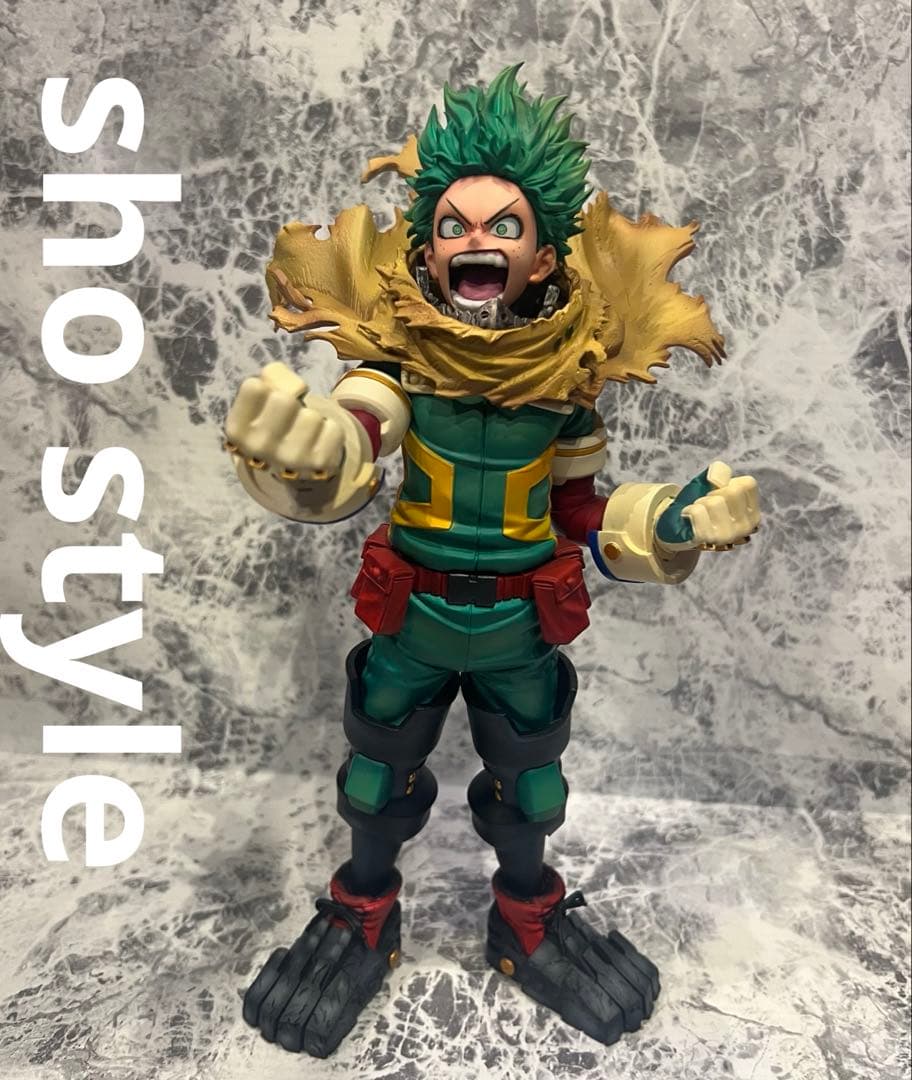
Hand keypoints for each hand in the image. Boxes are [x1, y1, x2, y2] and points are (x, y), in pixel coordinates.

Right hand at [225, 362, 344, 480]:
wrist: (293, 467)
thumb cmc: (276, 424)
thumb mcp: (261, 403)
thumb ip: (271, 378)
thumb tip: (298, 387)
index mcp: (236, 431)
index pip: (253, 387)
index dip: (267, 389)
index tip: (268, 405)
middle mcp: (258, 449)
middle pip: (285, 400)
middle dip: (293, 403)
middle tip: (290, 420)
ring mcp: (288, 461)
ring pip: (313, 416)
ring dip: (313, 419)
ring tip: (304, 434)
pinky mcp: (317, 466)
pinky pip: (334, 430)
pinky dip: (330, 431)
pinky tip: (318, 444)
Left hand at [655, 461, 759, 551]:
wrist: (676, 526)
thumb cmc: (698, 504)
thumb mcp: (710, 483)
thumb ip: (719, 473)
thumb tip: (717, 478)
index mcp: (752, 513)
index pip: (747, 484)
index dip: (726, 484)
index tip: (718, 494)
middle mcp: (745, 527)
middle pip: (732, 492)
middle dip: (712, 493)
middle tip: (705, 505)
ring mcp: (728, 536)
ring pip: (714, 502)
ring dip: (699, 503)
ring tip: (697, 512)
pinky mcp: (708, 540)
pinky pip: (698, 512)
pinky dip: (689, 510)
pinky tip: (689, 518)